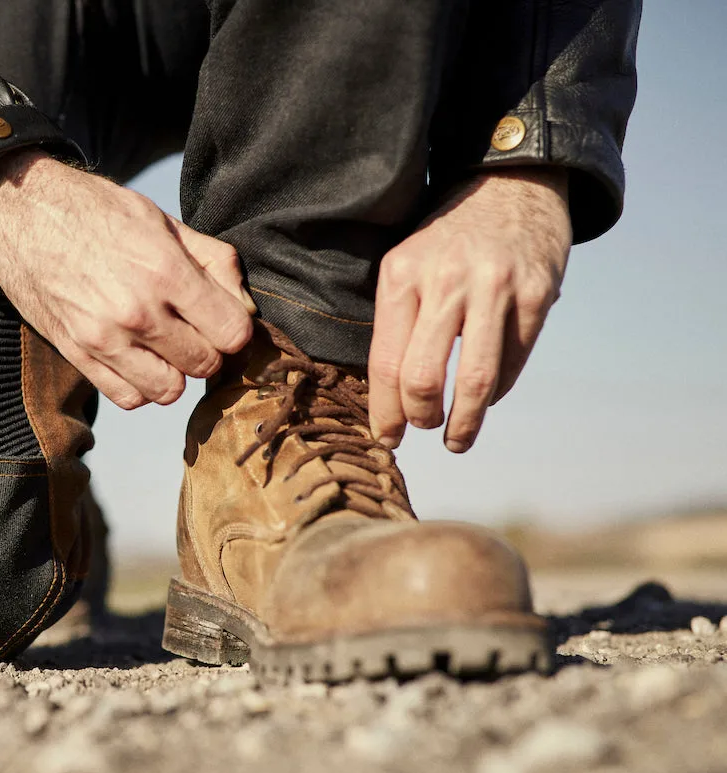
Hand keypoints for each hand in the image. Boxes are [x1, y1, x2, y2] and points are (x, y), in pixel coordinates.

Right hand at [0, 150, 254, 408]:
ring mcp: (103, 339)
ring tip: (164, 345)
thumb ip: (213, 262)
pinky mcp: (76, 354)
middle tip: (194, 329)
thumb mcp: (163, 221)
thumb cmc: (96, 211)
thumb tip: (246, 305)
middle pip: (204, 365)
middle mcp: (136, 312)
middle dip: (207, 349)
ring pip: (168, 391)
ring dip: (174, 372)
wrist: (21, 213)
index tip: (223, 318)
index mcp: (165, 272)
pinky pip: (127, 397)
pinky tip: (136, 357)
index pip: (231, 334)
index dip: (235, 329)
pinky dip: (139, 385)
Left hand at [368, 167, 571, 452]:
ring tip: (457, 440)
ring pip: (475, 380)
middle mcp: (444, 281)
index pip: (386, 363)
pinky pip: (514, 359)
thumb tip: (387, 398)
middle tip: (422, 429)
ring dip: (465, 422)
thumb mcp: (408, 263)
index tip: (387, 437)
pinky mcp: (537, 293)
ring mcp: (494, 287)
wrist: (512, 182)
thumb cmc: (449, 238)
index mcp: (401, 275)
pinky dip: (499, 389)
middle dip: (420, 418)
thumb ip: (398, 320)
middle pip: (423, 378)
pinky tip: (487, 397)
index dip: (385, 411)